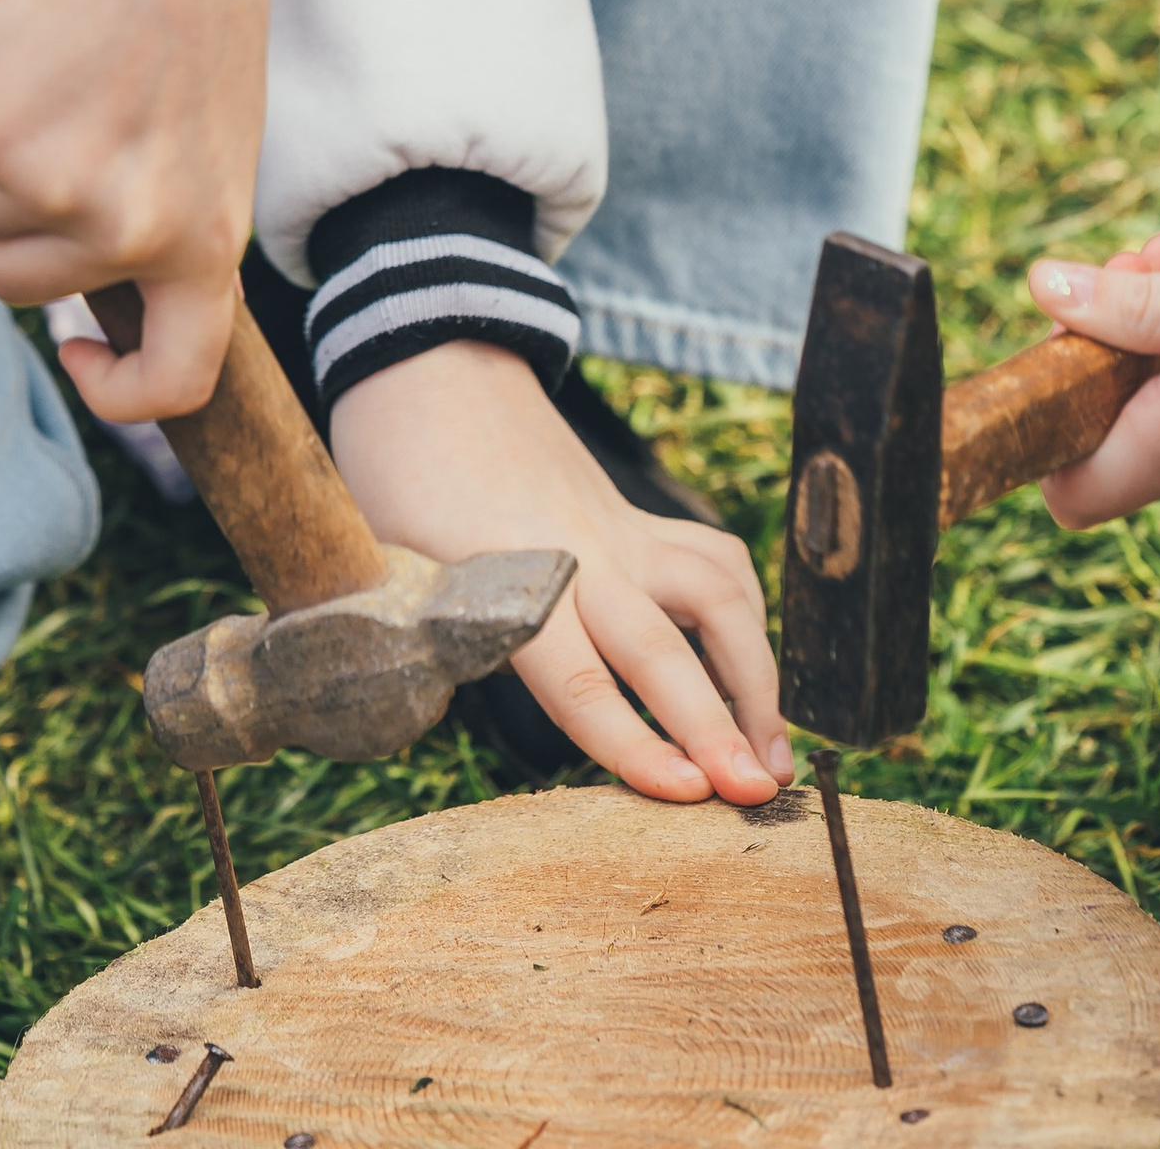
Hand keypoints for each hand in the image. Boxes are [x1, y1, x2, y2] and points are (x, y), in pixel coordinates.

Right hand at [0, 0, 266, 425]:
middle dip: (14, 212)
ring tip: (48, 63)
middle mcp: (128, 233)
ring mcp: (51, 192)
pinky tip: (12, 37)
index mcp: (205, 238)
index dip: (117, 390)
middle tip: (56, 117)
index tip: (77, 351)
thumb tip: (101, 270)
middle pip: (17, 280)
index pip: (174, 377)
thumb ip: (166, 210)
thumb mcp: (210, 131)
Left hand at [330, 339, 787, 804]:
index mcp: (511, 573)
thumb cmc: (397, 472)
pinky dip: (747, 617)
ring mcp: (618, 528)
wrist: (432, 364)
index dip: (633, 742)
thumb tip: (422, 716)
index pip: (579, 678)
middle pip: (663, 646)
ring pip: (717, 594)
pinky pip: (715, 561)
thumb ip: (417, 644)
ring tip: (775, 756)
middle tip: (761, 796)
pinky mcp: (637, 517)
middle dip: (720, 726)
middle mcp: (581, 550)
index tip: (686, 792)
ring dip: (757, 677)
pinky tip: (754, 672)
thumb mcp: (384, 563)